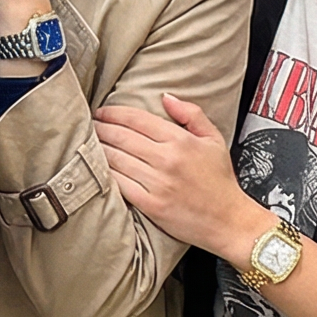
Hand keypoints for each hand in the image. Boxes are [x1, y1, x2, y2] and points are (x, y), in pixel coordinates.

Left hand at [94, 94, 269, 261]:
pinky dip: (105, 173)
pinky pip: (119, 184)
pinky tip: (97, 168)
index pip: (136, 119)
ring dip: (98, 149)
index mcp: (180, 140)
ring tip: (88, 143)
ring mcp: (157, 183)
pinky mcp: (150, 205)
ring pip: (115, 159)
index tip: (101, 112)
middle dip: (100, 128)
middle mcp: (166, 159)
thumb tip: (165, 97)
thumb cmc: (220, 180)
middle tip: (89, 125)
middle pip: (121, 137)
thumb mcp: (213, 139)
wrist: (229, 220)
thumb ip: (191, 114)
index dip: (113, 113)